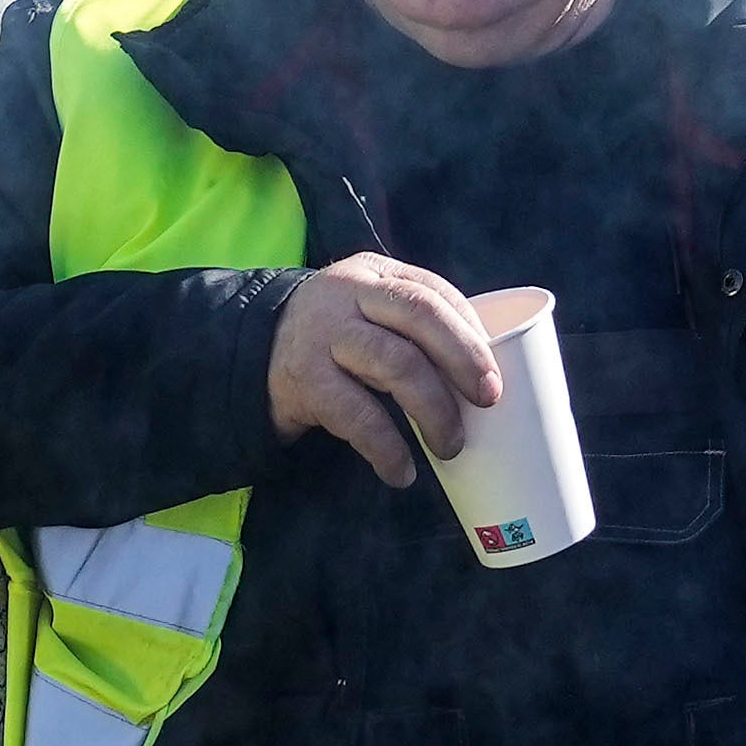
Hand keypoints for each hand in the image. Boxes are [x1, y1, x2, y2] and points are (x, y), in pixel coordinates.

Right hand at [264, 254, 506, 485]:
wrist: (252, 353)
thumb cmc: (336, 338)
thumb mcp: (366, 311)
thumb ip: (411, 326)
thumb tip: (482, 376)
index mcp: (373, 274)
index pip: (432, 292)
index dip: (469, 331)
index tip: (493, 372)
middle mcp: (348, 294)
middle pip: (419, 315)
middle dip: (463, 358)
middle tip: (487, 400)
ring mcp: (324, 335)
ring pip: (395, 363)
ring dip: (433, 409)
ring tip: (450, 446)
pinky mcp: (304, 379)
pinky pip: (357, 416)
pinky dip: (387, 448)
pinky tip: (401, 472)